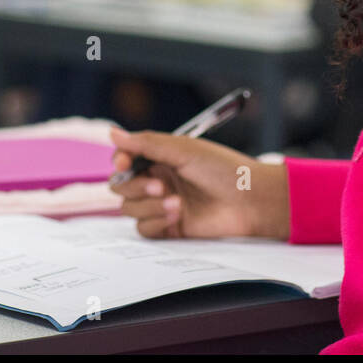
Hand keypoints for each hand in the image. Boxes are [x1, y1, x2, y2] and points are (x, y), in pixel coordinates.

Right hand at [108, 127, 289, 239]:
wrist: (250, 200)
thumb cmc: (223, 169)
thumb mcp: (183, 149)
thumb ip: (146, 143)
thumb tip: (112, 133)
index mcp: (161, 158)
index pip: (125, 159)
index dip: (120, 161)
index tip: (124, 163)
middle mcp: (159, 180)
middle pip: (122, 186)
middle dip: (136, 186)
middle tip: (161, 186)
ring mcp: (163, 204)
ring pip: (130, 208)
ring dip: (149, 205)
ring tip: (177, 203)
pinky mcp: (169, 227)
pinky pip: (144, 228)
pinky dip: (156, 222)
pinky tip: (177, 215)